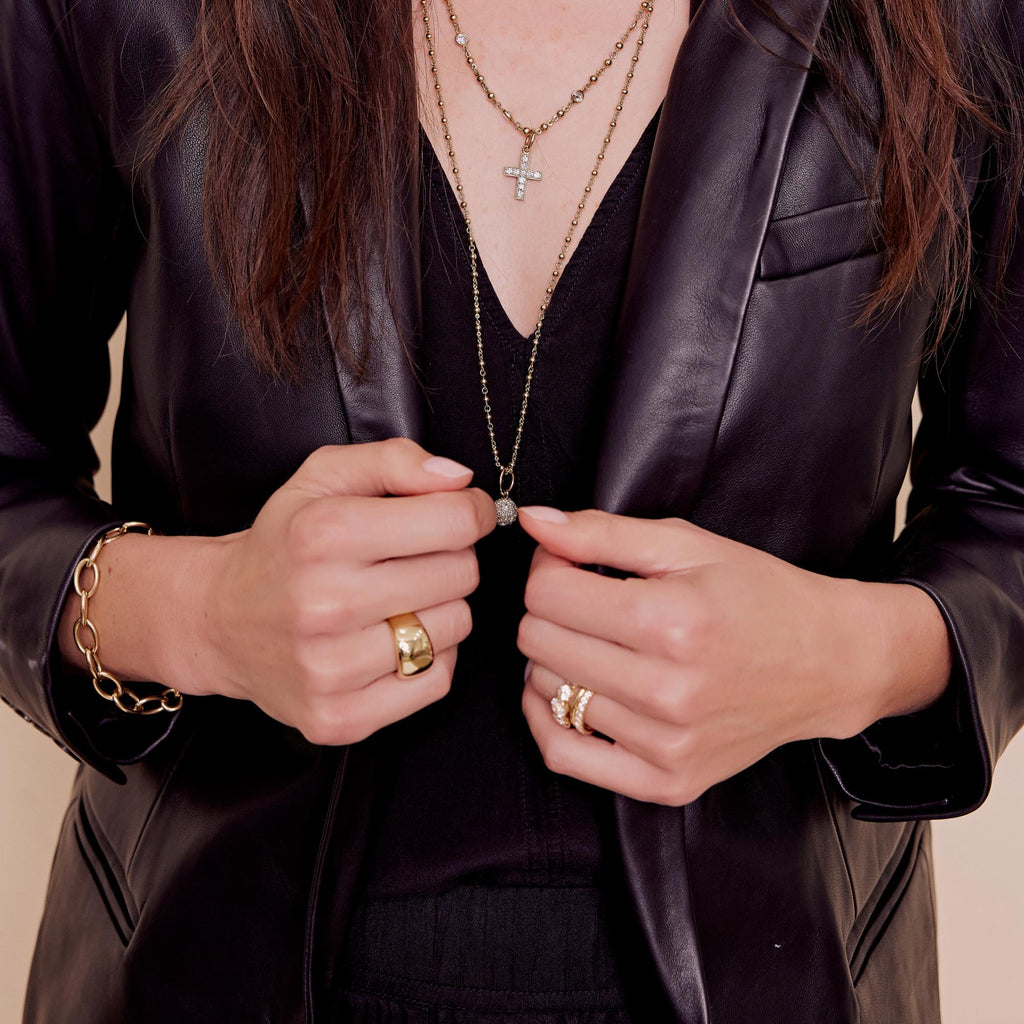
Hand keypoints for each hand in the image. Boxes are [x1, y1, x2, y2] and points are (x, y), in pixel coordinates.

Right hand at [188, 438, 495, 743]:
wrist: (219, 621)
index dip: (471, 512)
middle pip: (461, 575)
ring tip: (397, 600)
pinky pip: (436, 680)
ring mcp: (330, 668)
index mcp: (324, 535)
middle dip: (451, 558)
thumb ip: (394, 460)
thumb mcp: (323, 476)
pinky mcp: (338, 717)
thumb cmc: (284, 543)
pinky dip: (429, 658)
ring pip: (455, 627)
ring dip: (440, 608)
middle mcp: (325, 604)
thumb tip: (458, 479)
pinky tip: (392, 640)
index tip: (461, 513)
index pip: (455, 523)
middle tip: (415, 558)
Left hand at [516, 506, 952, 805]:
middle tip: (582, 601)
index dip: (548, 567)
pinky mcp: (667, 781)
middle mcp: (669, 690)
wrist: (827, 663)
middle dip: (548, 610)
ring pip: (545, 691)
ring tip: (591, 641)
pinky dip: (547, 717)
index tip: (569, 564)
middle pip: (538, 641)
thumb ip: (601, 532)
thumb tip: (533, 522)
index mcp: (673, 621)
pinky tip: (565, 690)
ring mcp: (668, 743)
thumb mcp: (687, 545)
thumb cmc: (759, 596)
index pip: (548, 593)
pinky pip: (564, 755)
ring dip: (553, 659)